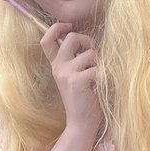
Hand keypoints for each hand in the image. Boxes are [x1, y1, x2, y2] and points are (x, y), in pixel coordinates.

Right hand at [40, 22, 100, 138]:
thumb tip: (87, 40)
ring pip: (89, 53)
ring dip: (99, 62)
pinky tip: (99, 86)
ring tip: (97, 78)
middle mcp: (58, 67)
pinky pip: (97, 67)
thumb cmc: (84, 99)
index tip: (69, 27)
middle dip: (87, 41)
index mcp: (56, 65)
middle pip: (72, 37)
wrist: (81, 123)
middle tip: (93, 55)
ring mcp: (66, 73)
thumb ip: (76, 59)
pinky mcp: (77, 80)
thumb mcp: (76, 76)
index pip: (46, 40)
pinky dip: (103, 75)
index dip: (57, 28)